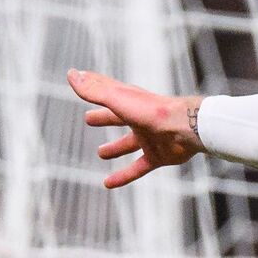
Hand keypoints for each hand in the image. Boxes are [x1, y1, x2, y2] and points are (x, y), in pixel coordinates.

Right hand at [67, 69, 205, 187]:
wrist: (186, 128)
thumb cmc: (152, 111)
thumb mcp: (118, 99)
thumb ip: (95, 90)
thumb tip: (72, 74)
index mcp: (131, 102)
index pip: (108, 93)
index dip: (94, 89)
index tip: (80, 83)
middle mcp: (140, 118)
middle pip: (118, 118)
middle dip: (104, 118)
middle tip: (89, 119)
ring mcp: (150, 138)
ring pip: (129, 144)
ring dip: (115, 148)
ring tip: (100, 154)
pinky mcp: (158, 156)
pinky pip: (137, 168)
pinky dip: (123, 176)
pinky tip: (108, 184)